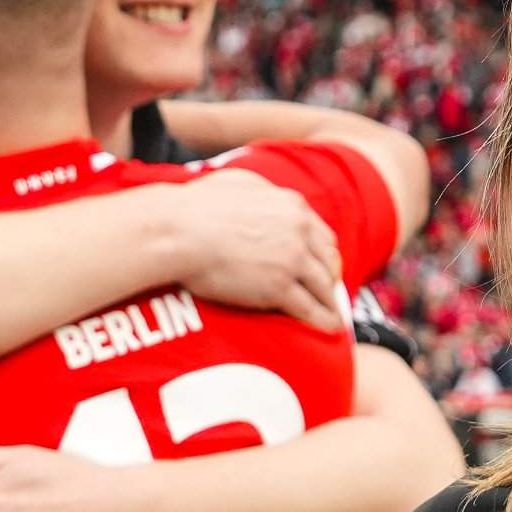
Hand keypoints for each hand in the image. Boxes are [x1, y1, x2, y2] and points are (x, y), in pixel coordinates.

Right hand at [151, 171, 341, 333]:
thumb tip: (265, 196)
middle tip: (328, 293)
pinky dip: (322, 320)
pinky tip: (328, 328)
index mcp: (293, 206)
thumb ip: (263, 192)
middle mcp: (299, 231)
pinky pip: (310, 309)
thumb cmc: (198, 206)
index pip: (322, 236)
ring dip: (330, 304)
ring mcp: (292, 260)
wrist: (179, 232)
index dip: (324, 255)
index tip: (322, 267)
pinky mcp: (279, 287)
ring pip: (324, 287)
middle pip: (329, 261)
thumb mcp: (240, 183)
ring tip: (332, 317)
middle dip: (330, 279)